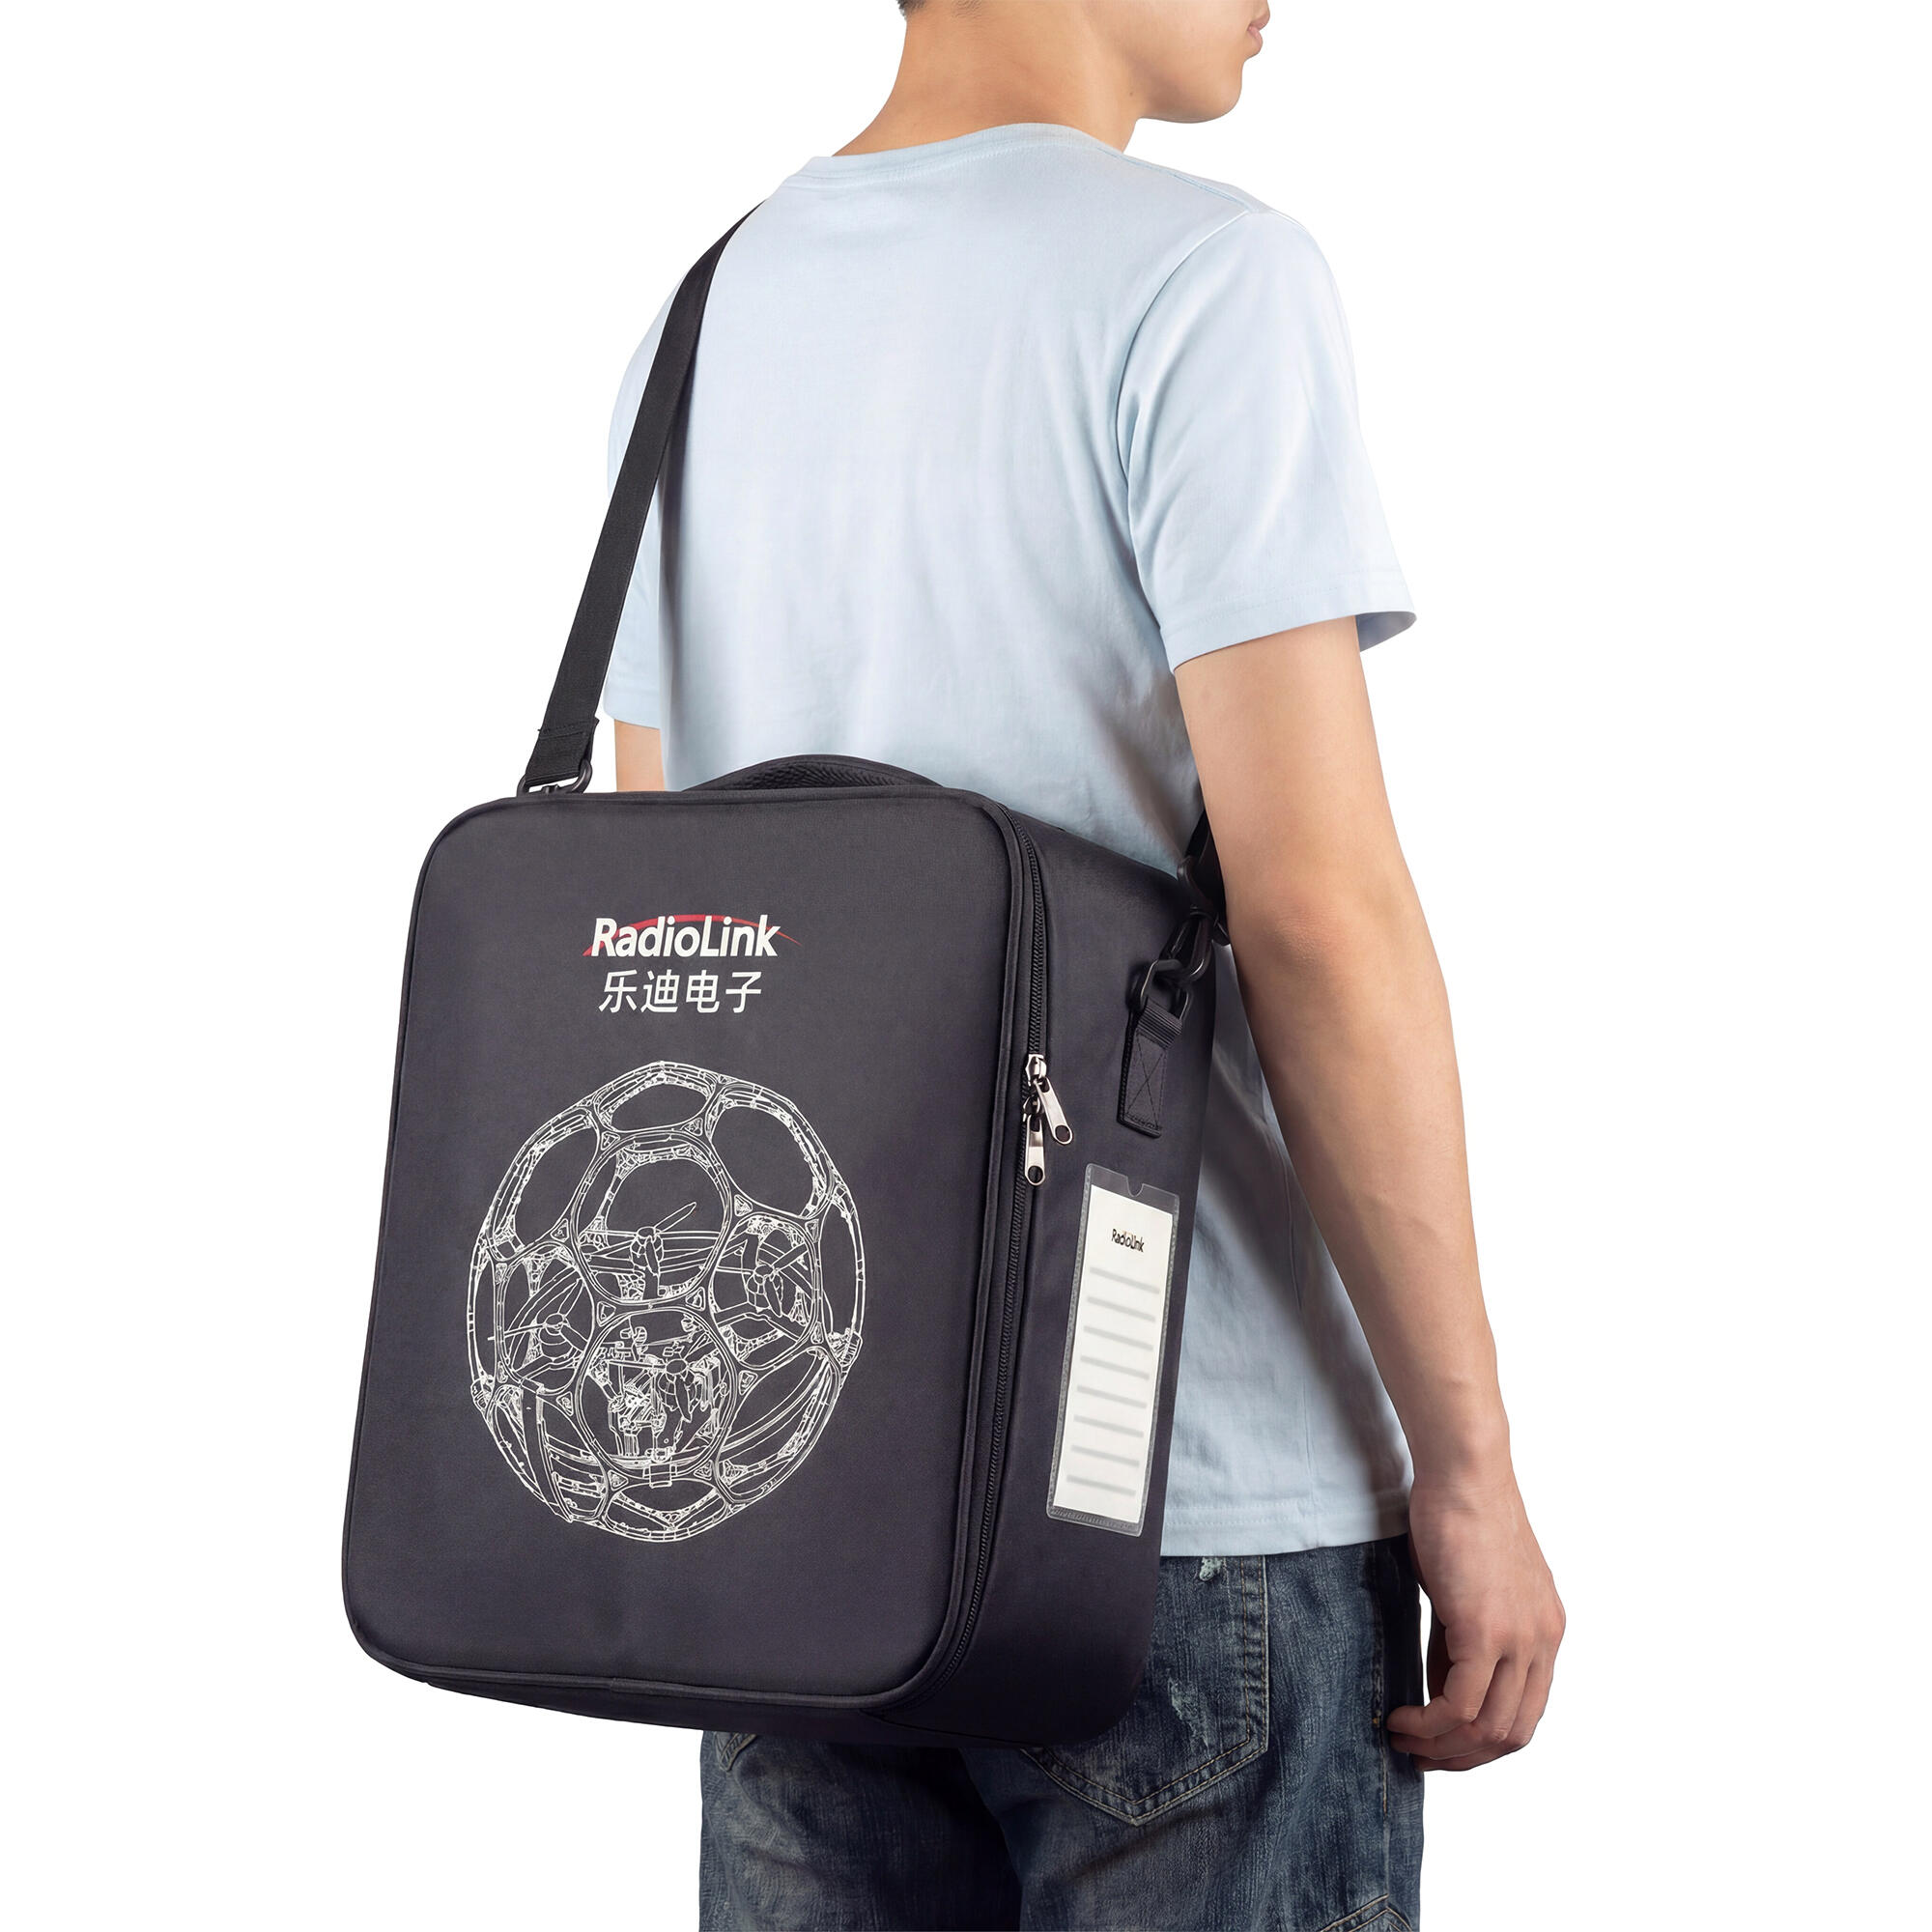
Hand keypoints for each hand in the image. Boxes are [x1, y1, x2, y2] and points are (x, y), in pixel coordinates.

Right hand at [1387, 1469, 1563, 1771]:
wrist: (1463, 1473)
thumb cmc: (1456, 1515)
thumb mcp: (1468, 1589)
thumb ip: (1463, 1641)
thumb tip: (1442, 1691)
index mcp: (1545, 1631)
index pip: (1526, 1714)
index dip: (1483, 1742)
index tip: (1443, 1744)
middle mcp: (1542, 1641)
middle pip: (1512, 1733)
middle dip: (1463, 1757)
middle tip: (1420, 1755)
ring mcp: (1519, 1638)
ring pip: (1489, 1728)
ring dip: (1443, 1746)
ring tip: (1403, 1739)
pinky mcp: (1486, 1630)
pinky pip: (1461, 1705)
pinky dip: (1430, 1724)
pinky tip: (1402, 1718)